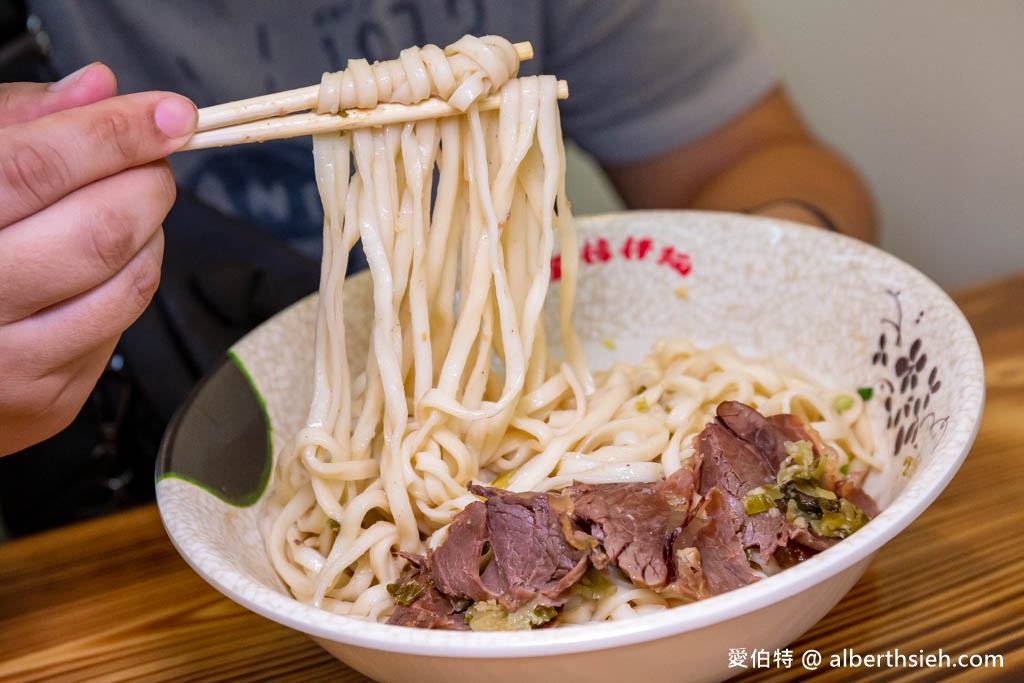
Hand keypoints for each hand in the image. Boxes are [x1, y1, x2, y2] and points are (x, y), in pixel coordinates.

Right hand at [0, 63, 196, 455]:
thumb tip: (96, 87)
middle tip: (151, 162)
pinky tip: (106, 263)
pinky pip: (122, 324)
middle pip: (99, 231)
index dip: (115, 133)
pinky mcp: (47, 398)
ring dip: (149, 233)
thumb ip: (20, 122)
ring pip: (128, 282)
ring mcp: (7, 360)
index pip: (38, 168)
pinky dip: (132, 279)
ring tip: (125, 209)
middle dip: (148, 185)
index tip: (170, 114)